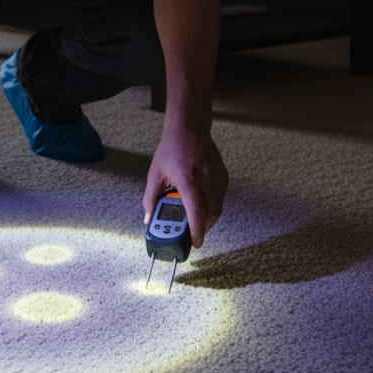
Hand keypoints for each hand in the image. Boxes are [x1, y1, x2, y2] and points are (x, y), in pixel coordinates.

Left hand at [142, 126, 227, 248]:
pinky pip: (220, 198)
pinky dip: (213, 207)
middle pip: (211, 214)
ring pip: (218, 208)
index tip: (195, 243)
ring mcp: (217, 178)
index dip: (197, 231)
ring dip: (208, 219)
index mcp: (188, 181)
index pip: (197, 212)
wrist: (189, 129)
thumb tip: (148, 219)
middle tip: (193, 235)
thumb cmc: (171, 150)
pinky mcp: (224, 176)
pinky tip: (202, 206)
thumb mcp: (155, 174)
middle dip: (203, 229)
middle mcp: (206, 180)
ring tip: (196, 222)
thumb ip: (151, 199)